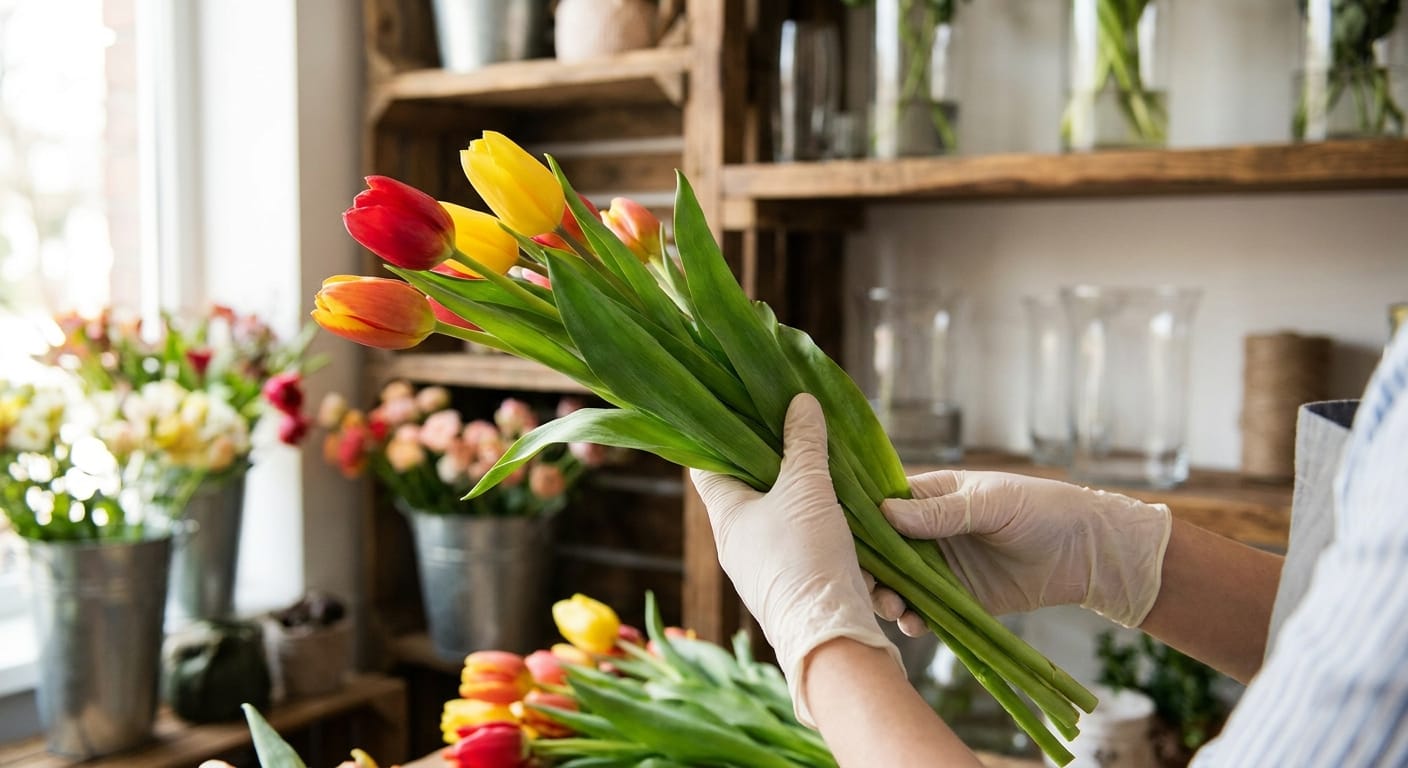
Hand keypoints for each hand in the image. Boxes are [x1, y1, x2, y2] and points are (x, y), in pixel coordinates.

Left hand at [689, 394, 900, 724]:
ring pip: (781, 515)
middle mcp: (737, 542)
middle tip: (796, 424)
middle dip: (773, 458)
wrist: (831, 636)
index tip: (742, 408)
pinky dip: (822, 521)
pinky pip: (805, 541)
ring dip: (804, 491)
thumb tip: (801, 401)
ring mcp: (765, 565)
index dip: (720, 434)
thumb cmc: (804, 559)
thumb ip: (804, 443)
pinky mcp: (796, 583)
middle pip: (748, 487)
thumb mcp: (807, 489)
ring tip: (826, 459)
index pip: (706, 464)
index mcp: (726, 516)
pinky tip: (845, 504)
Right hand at [873, 470, 1171, 633]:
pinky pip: (927, 610)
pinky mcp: (960, 598)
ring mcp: (943, 567)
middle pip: (883, 552)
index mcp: (931, 497)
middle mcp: (930, 532)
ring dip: (888, 597)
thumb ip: (941, 512)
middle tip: (866, 586)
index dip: (860, 525)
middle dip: (869, 569)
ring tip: (892, 608)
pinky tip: (914, 623)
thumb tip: (887, 513)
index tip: (840, 543)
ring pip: (900, 584)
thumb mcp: (990, 503)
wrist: (1089, 551)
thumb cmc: (1042, 509)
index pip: (881, 507)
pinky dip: (914, 618)